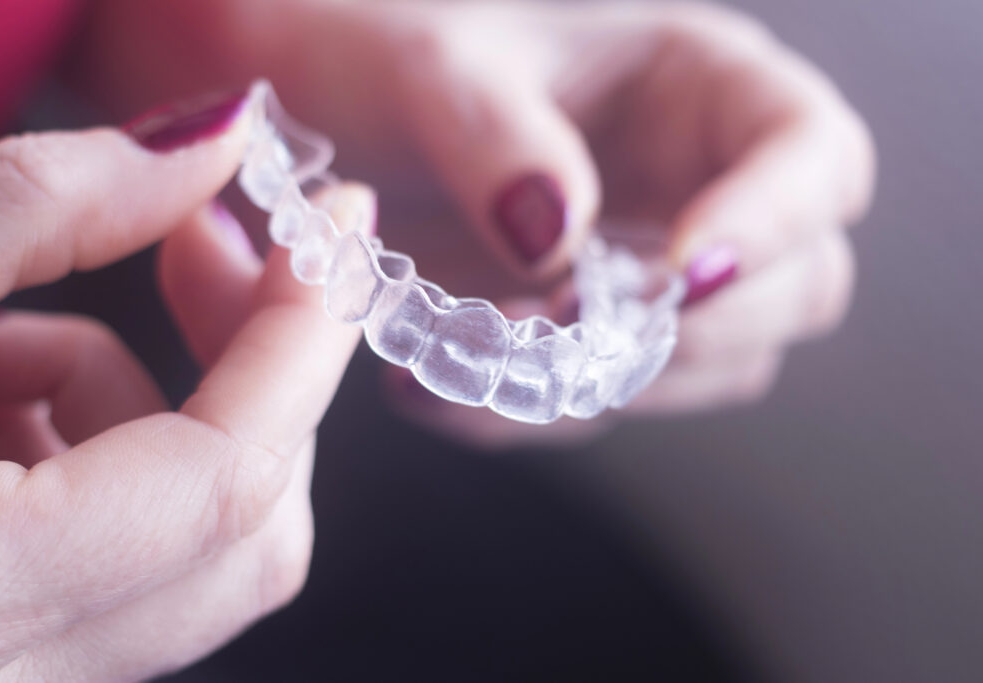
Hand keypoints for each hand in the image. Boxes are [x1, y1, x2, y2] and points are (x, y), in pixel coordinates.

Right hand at [0, 91, 375, 680]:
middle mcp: (0, 676)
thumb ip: (45, 204)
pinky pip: (108, 565)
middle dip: (244, 372)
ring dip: (128, 410)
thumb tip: (209, 145)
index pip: (226, 476)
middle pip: (243, 531)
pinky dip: (77, 462)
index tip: (335, 233)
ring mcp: (6, 680)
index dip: (299, 337)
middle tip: (204, 249)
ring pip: (182, 548)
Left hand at [78, 1, 874, 444]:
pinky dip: (532, 412)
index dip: (777, 222)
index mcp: (698, 86)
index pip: (814, 156)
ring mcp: (650, 264)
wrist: (334, 109)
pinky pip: (604, 396)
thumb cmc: (393, 52)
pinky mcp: (593, 327)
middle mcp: (697, 182)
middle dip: (692, 333)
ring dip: (608, 386)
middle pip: (793, 287)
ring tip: (478, 362)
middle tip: (566, 333)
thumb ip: (497, 137)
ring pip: (707, 366)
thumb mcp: (434, 70)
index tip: (683, 274)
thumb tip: (555, 238)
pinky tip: (437, 388)